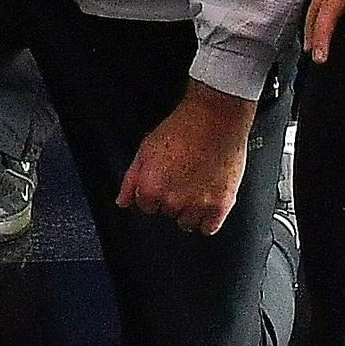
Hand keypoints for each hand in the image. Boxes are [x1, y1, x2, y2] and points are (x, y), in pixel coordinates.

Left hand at [114, 82, 258, 235]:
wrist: (216, 118)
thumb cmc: (182, 128)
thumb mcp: (145, 150)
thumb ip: (130, 180)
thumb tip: (123, 202)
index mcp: (151, 188)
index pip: (145, 207)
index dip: (153, 193)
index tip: (162, 181)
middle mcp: (173, 200)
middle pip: (166, 213)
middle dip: (171, 200)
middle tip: (180, 178)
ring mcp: (198, 205)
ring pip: (186, 223)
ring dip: (189, 210)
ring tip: (195, 187)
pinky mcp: (221, 205)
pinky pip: (209, 228)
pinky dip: (207, 219)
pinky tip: (207, 200)